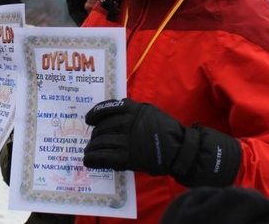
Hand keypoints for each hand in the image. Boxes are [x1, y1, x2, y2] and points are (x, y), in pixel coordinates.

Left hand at [83, 98, 241, 186]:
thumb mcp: (148, 111)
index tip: (89, 119)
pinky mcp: (128, 157)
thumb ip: (131, 111)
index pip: (106, 108)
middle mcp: (126, 122)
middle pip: (102, 127)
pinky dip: (93, 158)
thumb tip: (111, 115)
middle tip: (93, 140)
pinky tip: (88, 160)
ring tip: (89, 150)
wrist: (180, 148)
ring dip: (92, 147)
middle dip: (95, 135)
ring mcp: (127, 140)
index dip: (94, 114)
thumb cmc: (165, 129)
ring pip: (101, 142)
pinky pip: (104, 156)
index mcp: (131, 108)